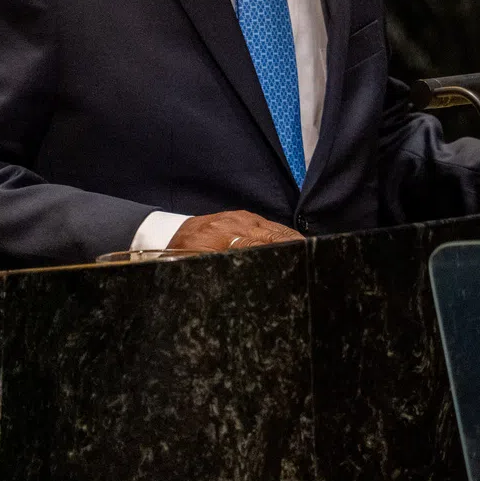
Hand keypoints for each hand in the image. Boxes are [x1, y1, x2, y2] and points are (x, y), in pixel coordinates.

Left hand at [168, 210, 305, 251]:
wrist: (167, 233)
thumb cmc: (182, 256)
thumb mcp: (203, 265)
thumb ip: (230, 263)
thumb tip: (258, 263)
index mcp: (230, 236)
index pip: (269, 242)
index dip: (289, 249)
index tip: (304, 256)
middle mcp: (240, 223)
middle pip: (278, 233)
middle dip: (297, 244)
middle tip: (313, 256)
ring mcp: (242, 217)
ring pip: (275, 227)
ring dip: (292, 239)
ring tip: (307, 252)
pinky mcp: (242, 215)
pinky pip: (268, 224)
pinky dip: (281, 233)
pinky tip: (289, 242)